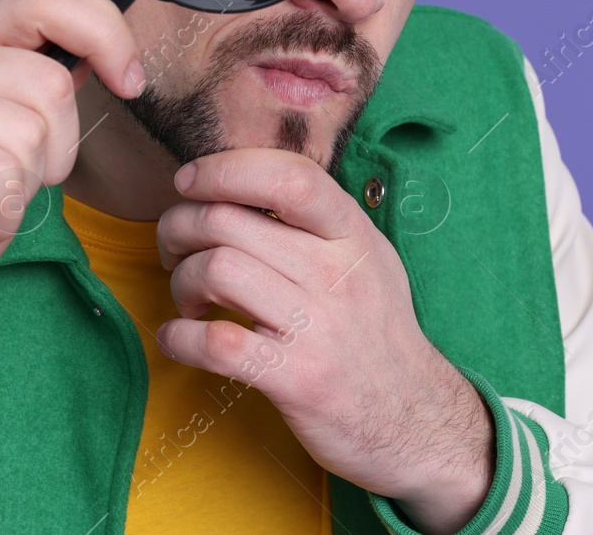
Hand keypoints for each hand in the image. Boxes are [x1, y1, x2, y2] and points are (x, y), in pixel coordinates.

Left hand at [154, 148, 494, 534]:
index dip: (225, 169)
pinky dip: (179, 337)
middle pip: (227, 220)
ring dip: (180, 282)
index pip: (287, 175)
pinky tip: (179, 339)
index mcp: (352, 234)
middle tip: (174, 250)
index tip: (189, 183)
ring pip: (216, 270)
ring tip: (188, 300)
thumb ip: (318, 219)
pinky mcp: (298, 379)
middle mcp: (337, 273)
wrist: (418, 422)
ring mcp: (318, 327)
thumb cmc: (377, 334)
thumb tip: (241, 181)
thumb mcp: (369, 259)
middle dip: (178, 228)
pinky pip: (216, 343)